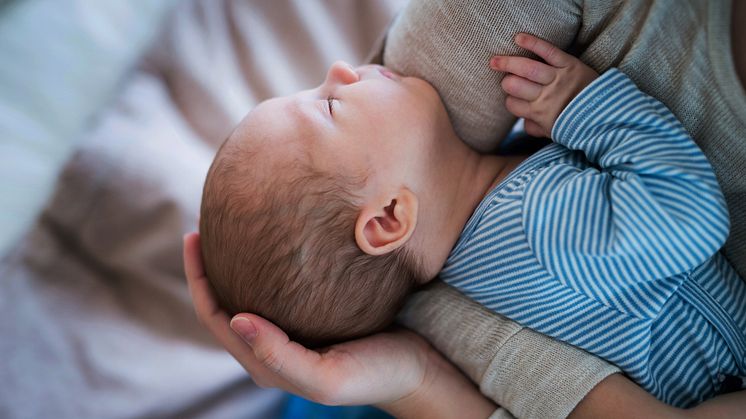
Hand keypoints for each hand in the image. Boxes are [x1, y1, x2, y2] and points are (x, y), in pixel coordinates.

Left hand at [182, 232, 494, 416]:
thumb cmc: (377, 374)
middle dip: (209, 267)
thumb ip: (280, 358)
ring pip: (252, 292)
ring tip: (231, 225)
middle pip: (227, 302)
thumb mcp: (328, 378)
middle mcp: (275, 344)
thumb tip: (238, 320)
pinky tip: (276, 237)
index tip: (192, 237)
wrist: (420, 368)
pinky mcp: (317, 312)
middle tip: (203, 225)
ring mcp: (295, 328)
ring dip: (235, 263)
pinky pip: (281, 284)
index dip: (198, 281)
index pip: (218, 317)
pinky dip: (268, 261)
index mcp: (269, 362)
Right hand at [490, 33, 597, 137]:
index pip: (513, 104)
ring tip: (495, 61)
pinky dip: (532, 43)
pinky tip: (518, 38)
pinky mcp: (569, 64)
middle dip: (507, 82)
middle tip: (506, 81)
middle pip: (515, 85)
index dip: (510, 100)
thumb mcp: (555, 132)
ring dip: (508, 63)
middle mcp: (545, 96)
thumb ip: (536, 129)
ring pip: (527, 68)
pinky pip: (548, 51)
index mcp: (539, 113)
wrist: (607, 115)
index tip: (514, 99)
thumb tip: (524, 124)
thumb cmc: (577, 124)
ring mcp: (557, 78)